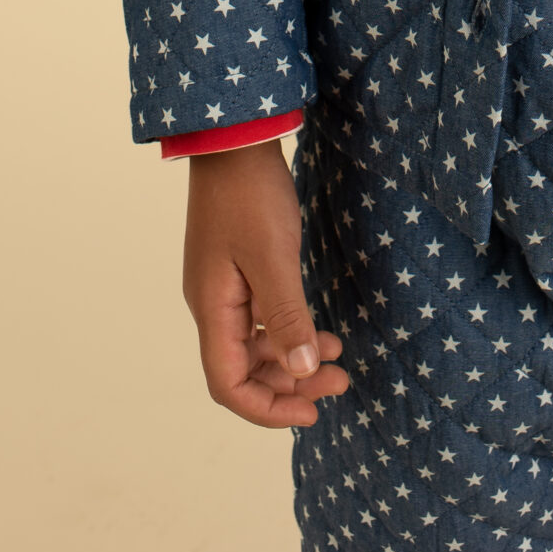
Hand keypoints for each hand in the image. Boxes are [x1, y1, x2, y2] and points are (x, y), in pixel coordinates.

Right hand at [181, 140, 348, 427]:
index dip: (266, 409)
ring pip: (255, 345)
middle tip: (339, 383)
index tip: (310, 413)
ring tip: (338, 358)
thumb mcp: (274, 256)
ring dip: (293, 359)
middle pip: (244, 369)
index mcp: (213, 309)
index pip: (228, 384)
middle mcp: (212, 305)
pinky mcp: (238, 268)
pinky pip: (260, 318)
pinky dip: (288, 330)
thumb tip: (303, 369)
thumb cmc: (250, 194)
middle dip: (290, 385)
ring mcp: (224, 286)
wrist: (233, 138)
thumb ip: (286, 315)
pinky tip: (319, 329)